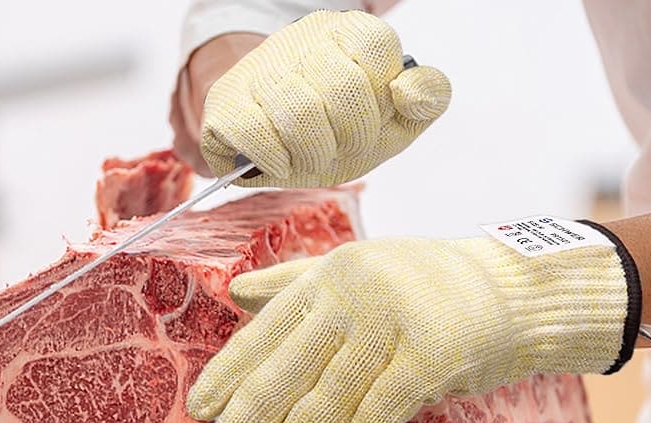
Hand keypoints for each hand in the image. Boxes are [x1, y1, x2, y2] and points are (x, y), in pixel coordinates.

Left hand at [187, 234, 633, 422]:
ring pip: (328, 397)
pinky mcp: (432, 355)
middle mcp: (353, 295)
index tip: (199, 410)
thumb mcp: (357, 267)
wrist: (516, 288)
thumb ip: (295, 282)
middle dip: (249, 420)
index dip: (230, 373)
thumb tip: (236, 293)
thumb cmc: (428, 284)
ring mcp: (392, 323)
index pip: (265, 330)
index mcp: (329, 275)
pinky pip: (381, 410)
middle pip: (287, 369)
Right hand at [200, 10, 450, 187]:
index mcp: (348, 33)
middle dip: (351, 136)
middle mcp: (301, 40)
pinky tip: (280, 160)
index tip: (371, 121)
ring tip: (311, 158)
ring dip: (314, 154)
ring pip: (300, 113)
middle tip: (340, 148)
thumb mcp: (393, 118)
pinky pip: (255, 132)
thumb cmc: (337, 128)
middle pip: (343, 87)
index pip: (377, 49)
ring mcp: (259, 69)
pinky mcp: (225, 102)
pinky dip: (276, 159)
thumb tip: (410, 90)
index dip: (381, 103)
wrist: (274, 143)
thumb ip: (425, 98)